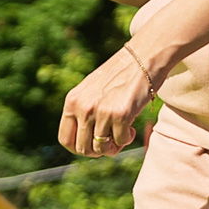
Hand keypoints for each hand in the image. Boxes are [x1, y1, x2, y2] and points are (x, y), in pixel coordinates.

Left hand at [59, 41, 160, 157]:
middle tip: (111, 142)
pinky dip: (127, 139)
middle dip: (98, 151)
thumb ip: (83, 111)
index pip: (66, 139)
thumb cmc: (119, 75)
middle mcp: (83, 108)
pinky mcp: (120, 114)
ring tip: (122, 134)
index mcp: (72, 101)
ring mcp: (101, 112)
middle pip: (83, 149)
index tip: (92, 146)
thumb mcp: (91, 90)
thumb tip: (84, 143)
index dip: (79, 148)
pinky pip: (120, 141)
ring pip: (102, 148)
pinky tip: (131, 128)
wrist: (143, 58)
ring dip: (113, 147)